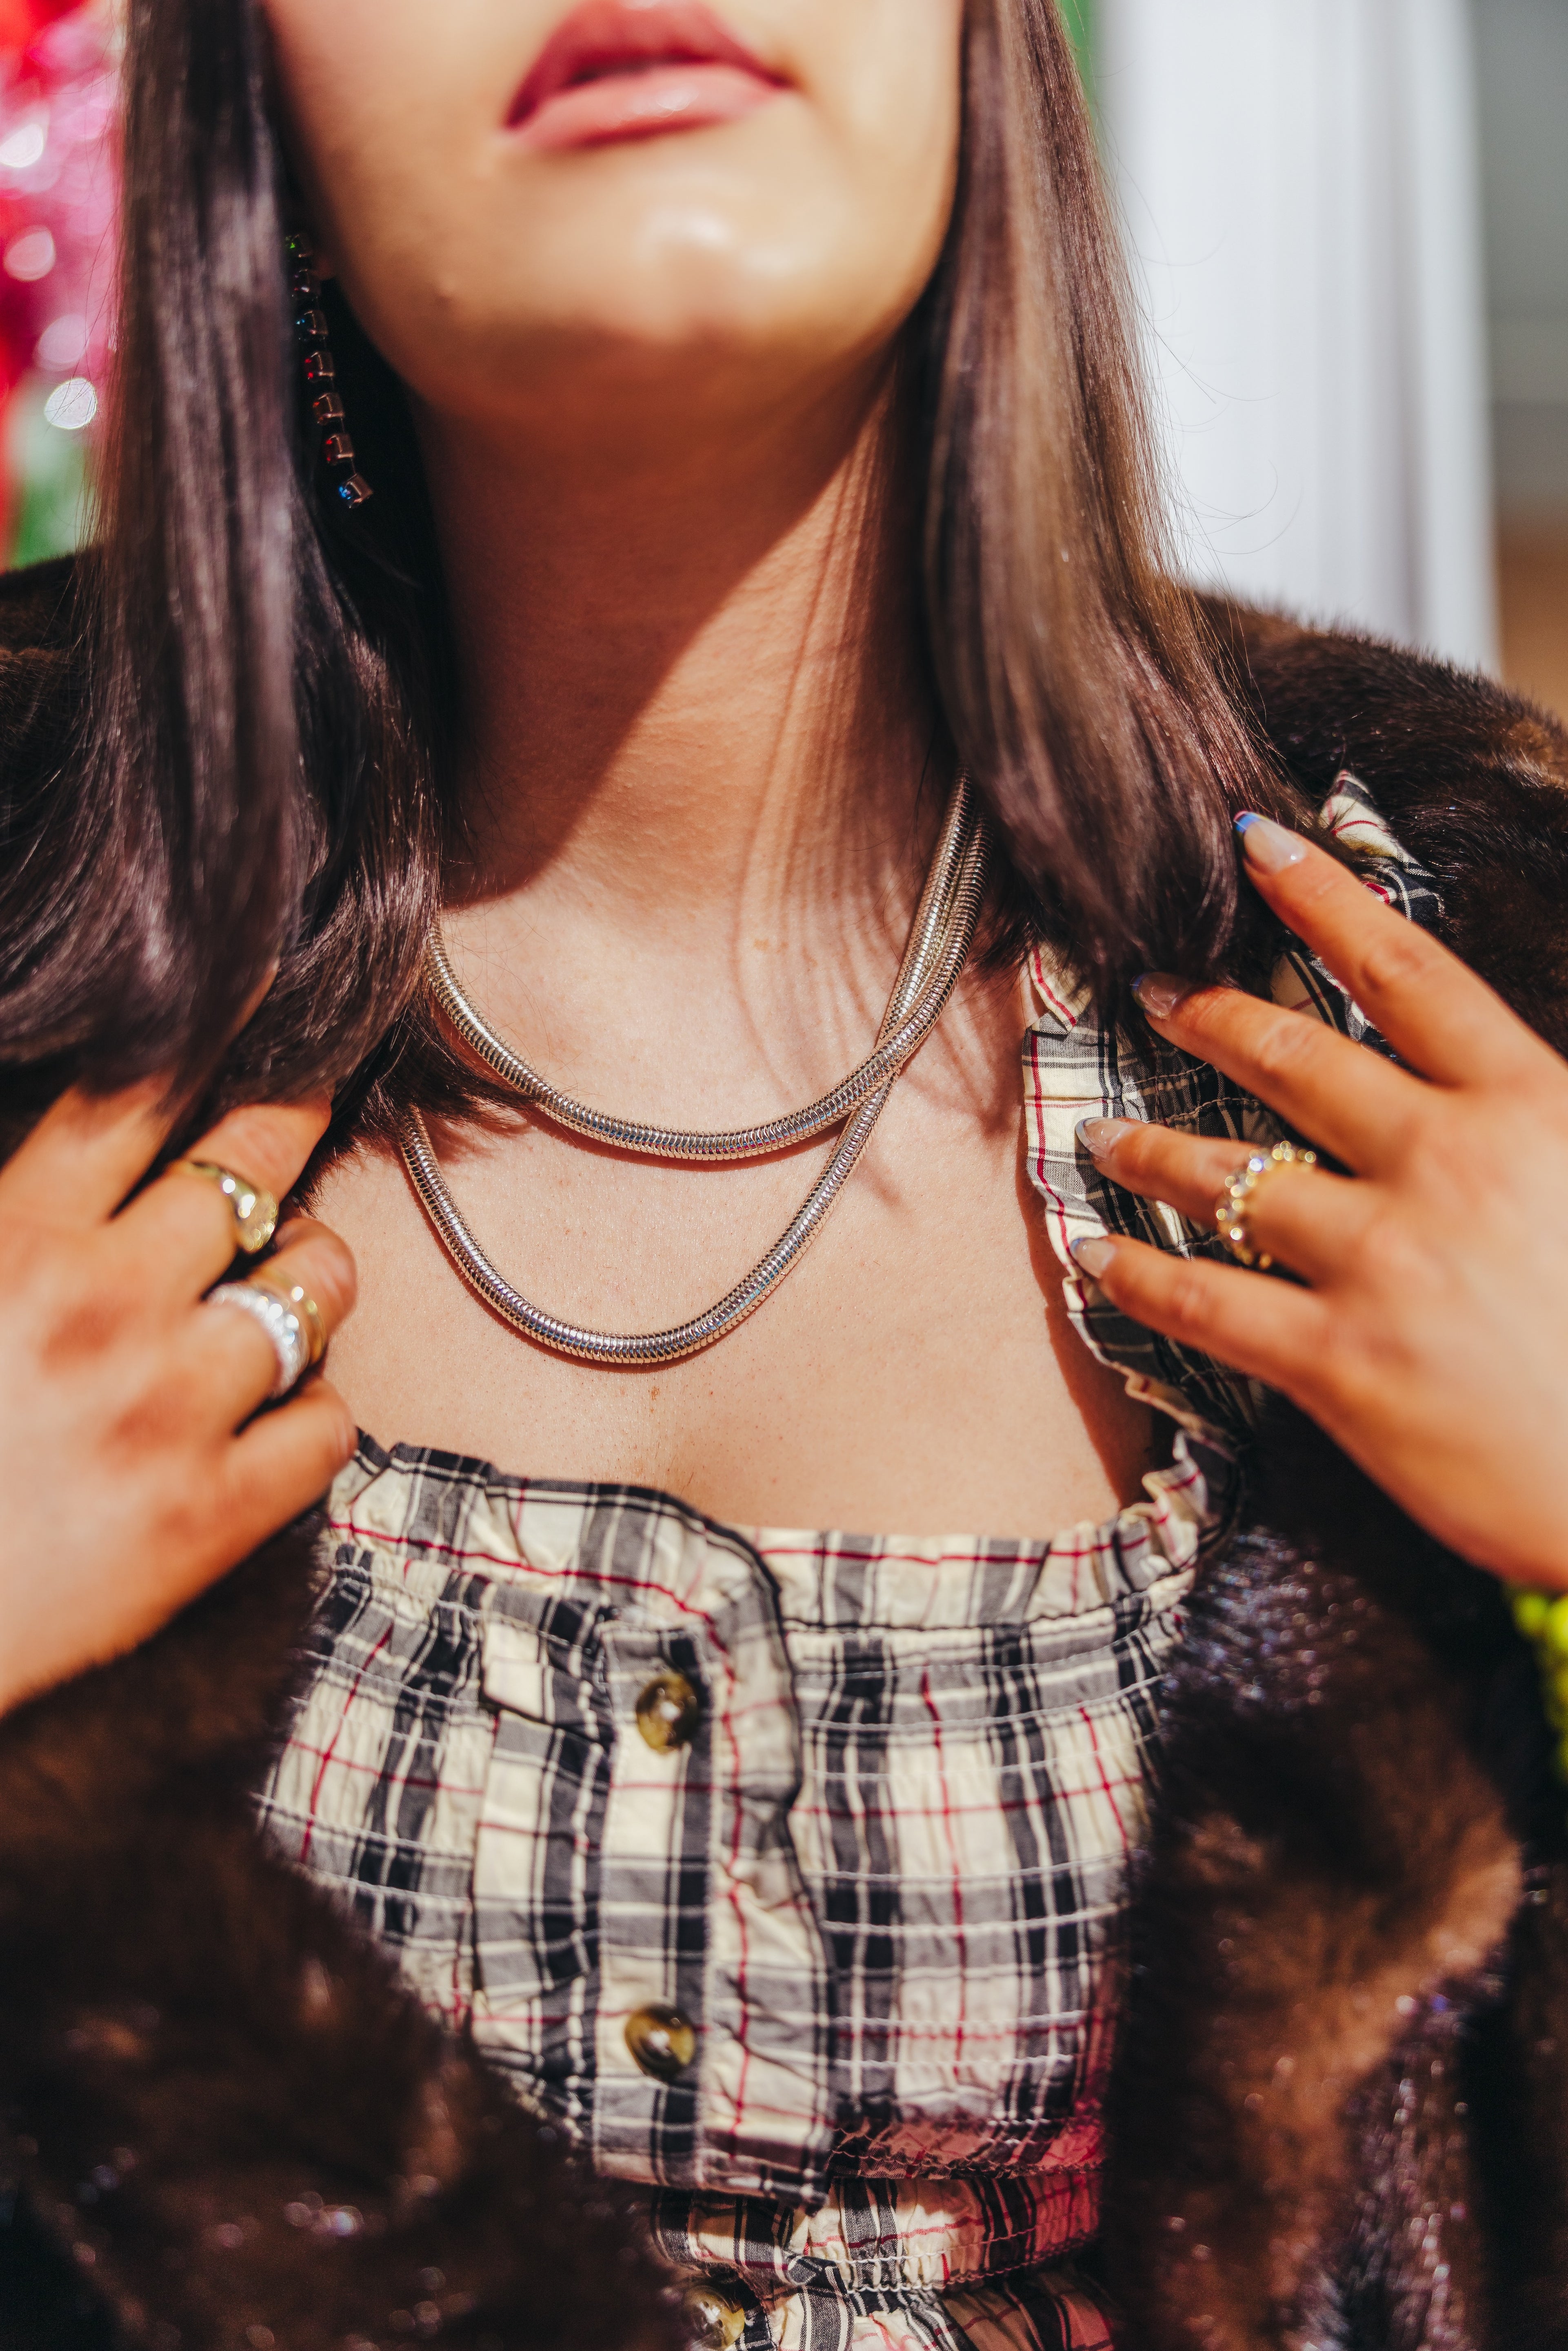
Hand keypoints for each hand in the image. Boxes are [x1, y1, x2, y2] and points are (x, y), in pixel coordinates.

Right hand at [0, 1086, 357, 1714]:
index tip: (261, 991)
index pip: (135, 1096)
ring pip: (318, 1285)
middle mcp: (105, 1309)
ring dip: (309, 1275)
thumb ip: (14, 1216)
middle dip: (289, 1118)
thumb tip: (80, 1163)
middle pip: (255, 1166)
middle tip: (302, 1106)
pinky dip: (310, 1413)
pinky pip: (328, 1424)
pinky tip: (268, 1417)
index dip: (211, 1030)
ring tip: (279, 1286)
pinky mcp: (213, 1518)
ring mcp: (171, 1413)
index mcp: (16, 1242)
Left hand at [1071, 814, 1567, 1589]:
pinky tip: (1091, 1256)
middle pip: (1294, 1058)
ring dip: (1149, 1148)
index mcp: (1530, 1105)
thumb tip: (1479, 1081)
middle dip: (1209, 1015)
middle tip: (1153, 990)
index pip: (1406, 969)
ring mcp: (1386, 1262)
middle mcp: (1447, 1163)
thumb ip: (1535, 1114)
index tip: (1257, 844)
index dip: (1323, 897)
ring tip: (1101, 1133)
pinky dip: (1134, 1276)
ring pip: (1227, 1177)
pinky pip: (1204, 1303)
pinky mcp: (1342, 1363)